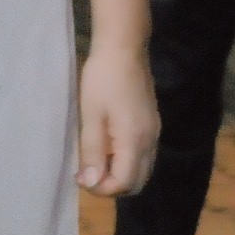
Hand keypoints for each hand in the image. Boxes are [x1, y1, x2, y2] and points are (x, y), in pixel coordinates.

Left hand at [77, 40, 158, 196]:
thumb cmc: (102, 79)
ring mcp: (154, 131)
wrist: (124, 46)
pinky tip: (109, 145)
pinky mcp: (153, 123)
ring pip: (143, 170)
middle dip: (112, 186)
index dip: (101, 188)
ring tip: (96, 159)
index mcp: (135, 140)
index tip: (80, 176)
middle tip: (88, 172)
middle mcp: (150, 140)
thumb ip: (93, 152)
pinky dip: (127, 161)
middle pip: (137, 182)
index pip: (123, 183)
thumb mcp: (91, 116)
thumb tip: (92, 183)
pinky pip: (144, 155)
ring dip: (120, 174)